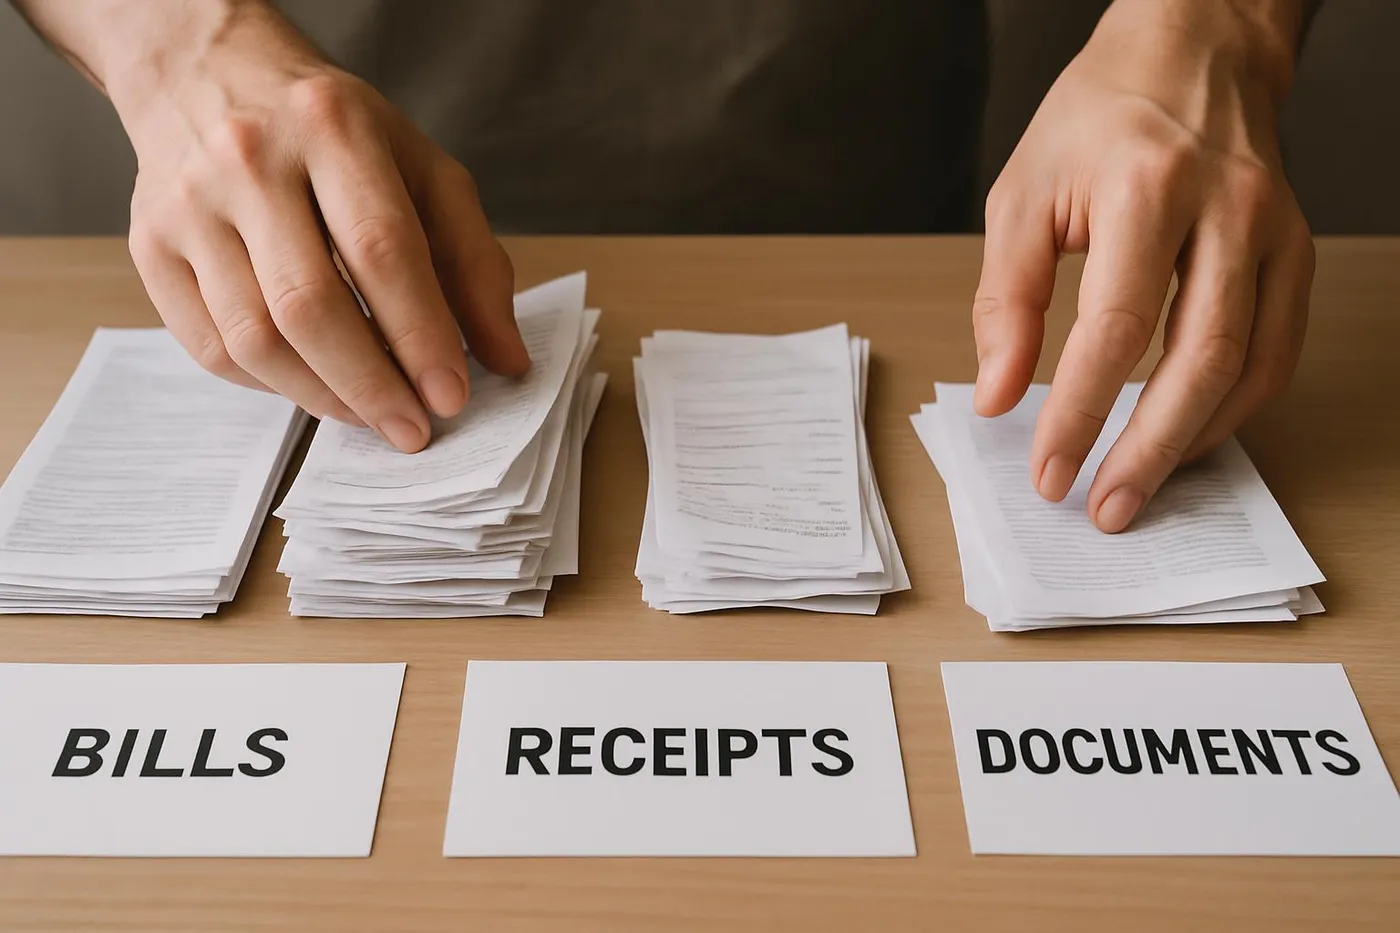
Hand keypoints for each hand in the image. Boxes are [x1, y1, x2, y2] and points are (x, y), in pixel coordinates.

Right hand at [106, 2, 527, 451]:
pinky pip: (212, 348)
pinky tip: (314, 384)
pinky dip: (272, 385)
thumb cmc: (335, 136)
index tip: (451, 396)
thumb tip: (505, 359)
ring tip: (370, 414)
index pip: (381, 250)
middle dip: (371, 385)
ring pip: (254, 338)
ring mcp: (188, 205)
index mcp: (332, 128)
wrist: (212, 74)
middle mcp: (250, 160)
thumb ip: (475, 264)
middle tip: (412, 429)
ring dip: (322, 396)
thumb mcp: (424, 171)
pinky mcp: (151, 246)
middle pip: (309, 305)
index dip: (421, 335)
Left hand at [972, 0, 1314, 530]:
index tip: (1048, 470)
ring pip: (1248, 365)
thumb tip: (997, 395)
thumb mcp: (1022, 194)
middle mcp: (1224, 210)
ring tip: (1137, 488)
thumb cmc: (1098, 118)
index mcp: (1145, 188)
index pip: (1114, 329)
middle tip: (1105, 508)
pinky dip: (1231, 408)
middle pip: (1198, 360)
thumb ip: (1007, 299)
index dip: (1078, 412)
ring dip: (1191, 442)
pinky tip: (1184, 438)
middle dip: (1147, 450)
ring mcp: (1272, 231)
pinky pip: (1275, 351)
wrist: (1193, 52)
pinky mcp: (1293, 251)